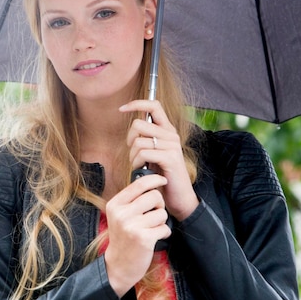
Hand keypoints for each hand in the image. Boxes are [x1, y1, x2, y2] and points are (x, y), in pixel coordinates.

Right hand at [104, 174, 170, 295]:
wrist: (119, 264)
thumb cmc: (123, 236)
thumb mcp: (119, 215)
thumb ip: (131, 199)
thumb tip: (151, 180)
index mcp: (115, 204)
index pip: (139, 184)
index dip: (154, 179)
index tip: (163, 179)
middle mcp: (121, 213)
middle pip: (154, 196)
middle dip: (160, 205)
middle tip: (154, 214)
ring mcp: (131, 226)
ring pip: (161, 213)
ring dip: (161, 221)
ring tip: (152, 228)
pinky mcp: (143, 238)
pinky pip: (164, 228)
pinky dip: (164, 233)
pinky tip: (155, 238)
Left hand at [119, 99, 198, 220]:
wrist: (179, 196)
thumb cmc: (162, 175)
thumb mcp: (154, 152)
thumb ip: (148, 138)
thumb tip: (134, 125)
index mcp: (167, 130)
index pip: (154, 105)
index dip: (136, 103)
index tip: (121, 108)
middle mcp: (171, 135)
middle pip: (138, 124)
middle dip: (129, 140)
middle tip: (134, 154)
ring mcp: (172, 145)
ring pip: (138, 141)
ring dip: (133, 156)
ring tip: (140, 165)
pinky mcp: (170, 158)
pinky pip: (143, 153)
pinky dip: (137, 163)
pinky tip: (143, 169)